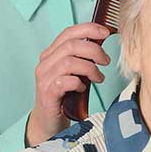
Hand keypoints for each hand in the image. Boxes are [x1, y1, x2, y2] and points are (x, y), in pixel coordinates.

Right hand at [27, 23, 110, 145]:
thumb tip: (101, 42)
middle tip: (106, 61)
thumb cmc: (65, 95)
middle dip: (94, 51)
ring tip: (98, 78)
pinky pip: (64, 81)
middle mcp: (45, 63)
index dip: (89, 29)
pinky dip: (78, 83)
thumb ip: (82, 57)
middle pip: (71, 45)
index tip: (106, 33)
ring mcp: (44, 78)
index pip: (69, 32)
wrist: (49, 122)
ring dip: (90, 68)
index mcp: (51, 54)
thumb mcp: (74, 72)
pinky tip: (83, 88)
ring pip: (69, 62)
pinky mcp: (47, 93)